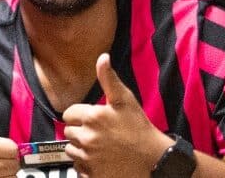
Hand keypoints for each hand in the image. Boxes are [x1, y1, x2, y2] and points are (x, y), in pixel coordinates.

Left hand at [63, 53, 172, 176]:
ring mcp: (88, 157)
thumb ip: (109, 79)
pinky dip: (84, 164)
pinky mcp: (91, 173)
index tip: (93, 119)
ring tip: (100, 147)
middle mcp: (87, 137)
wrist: (155, 161)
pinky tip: (99, 160)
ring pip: (71, 149)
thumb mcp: (125, 100)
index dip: (80, 116)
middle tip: (99, 133)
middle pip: (68, 132)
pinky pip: (77, 166)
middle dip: (80, 131)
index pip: (68, 114)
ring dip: (80, 148)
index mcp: (92, 117)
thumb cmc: (140, 130)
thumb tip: (102, 58)